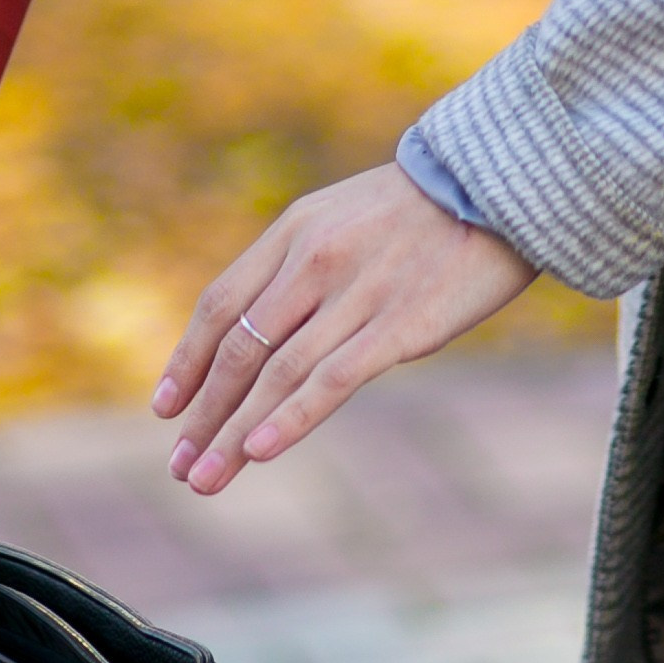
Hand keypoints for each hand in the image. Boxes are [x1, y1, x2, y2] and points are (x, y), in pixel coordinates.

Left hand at [153, 165, 536, 493]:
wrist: (498, 185)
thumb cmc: (420, 210)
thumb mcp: (343, 217)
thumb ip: (300, 268)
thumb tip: (261, 337)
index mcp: (294, 230)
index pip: (221, 303)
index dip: (186, 359)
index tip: (165, 406)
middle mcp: (313, 260)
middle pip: (238, 347)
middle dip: (202, 412)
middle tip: (179, 463)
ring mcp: (355, 293)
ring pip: (275, 373)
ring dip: (232, 432)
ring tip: (204, 477)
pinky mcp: (399, 326)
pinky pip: (331, 379)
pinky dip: (289, 419)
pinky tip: (259, 451)